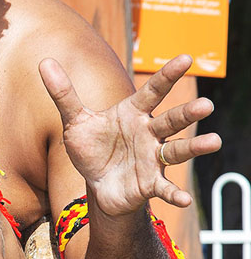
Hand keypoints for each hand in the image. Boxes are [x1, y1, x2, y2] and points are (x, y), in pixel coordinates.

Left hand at [39, 54, 220, 215]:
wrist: (97, 183)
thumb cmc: (92, 148)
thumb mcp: (75, 120)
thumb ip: (63, 93)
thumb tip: (44, 62)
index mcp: (133, 114)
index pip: (153, 91)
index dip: (168, 75)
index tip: (186, 58)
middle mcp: (148, 133)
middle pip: (170, 120)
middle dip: (187, 113)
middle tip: (206, 105)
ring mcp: (152, 159)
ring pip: (176, 151)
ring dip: (194, 147)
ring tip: (214, 142)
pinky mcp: (149, 184)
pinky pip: (164, 188)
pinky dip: (174, 193)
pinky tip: (185, 200)